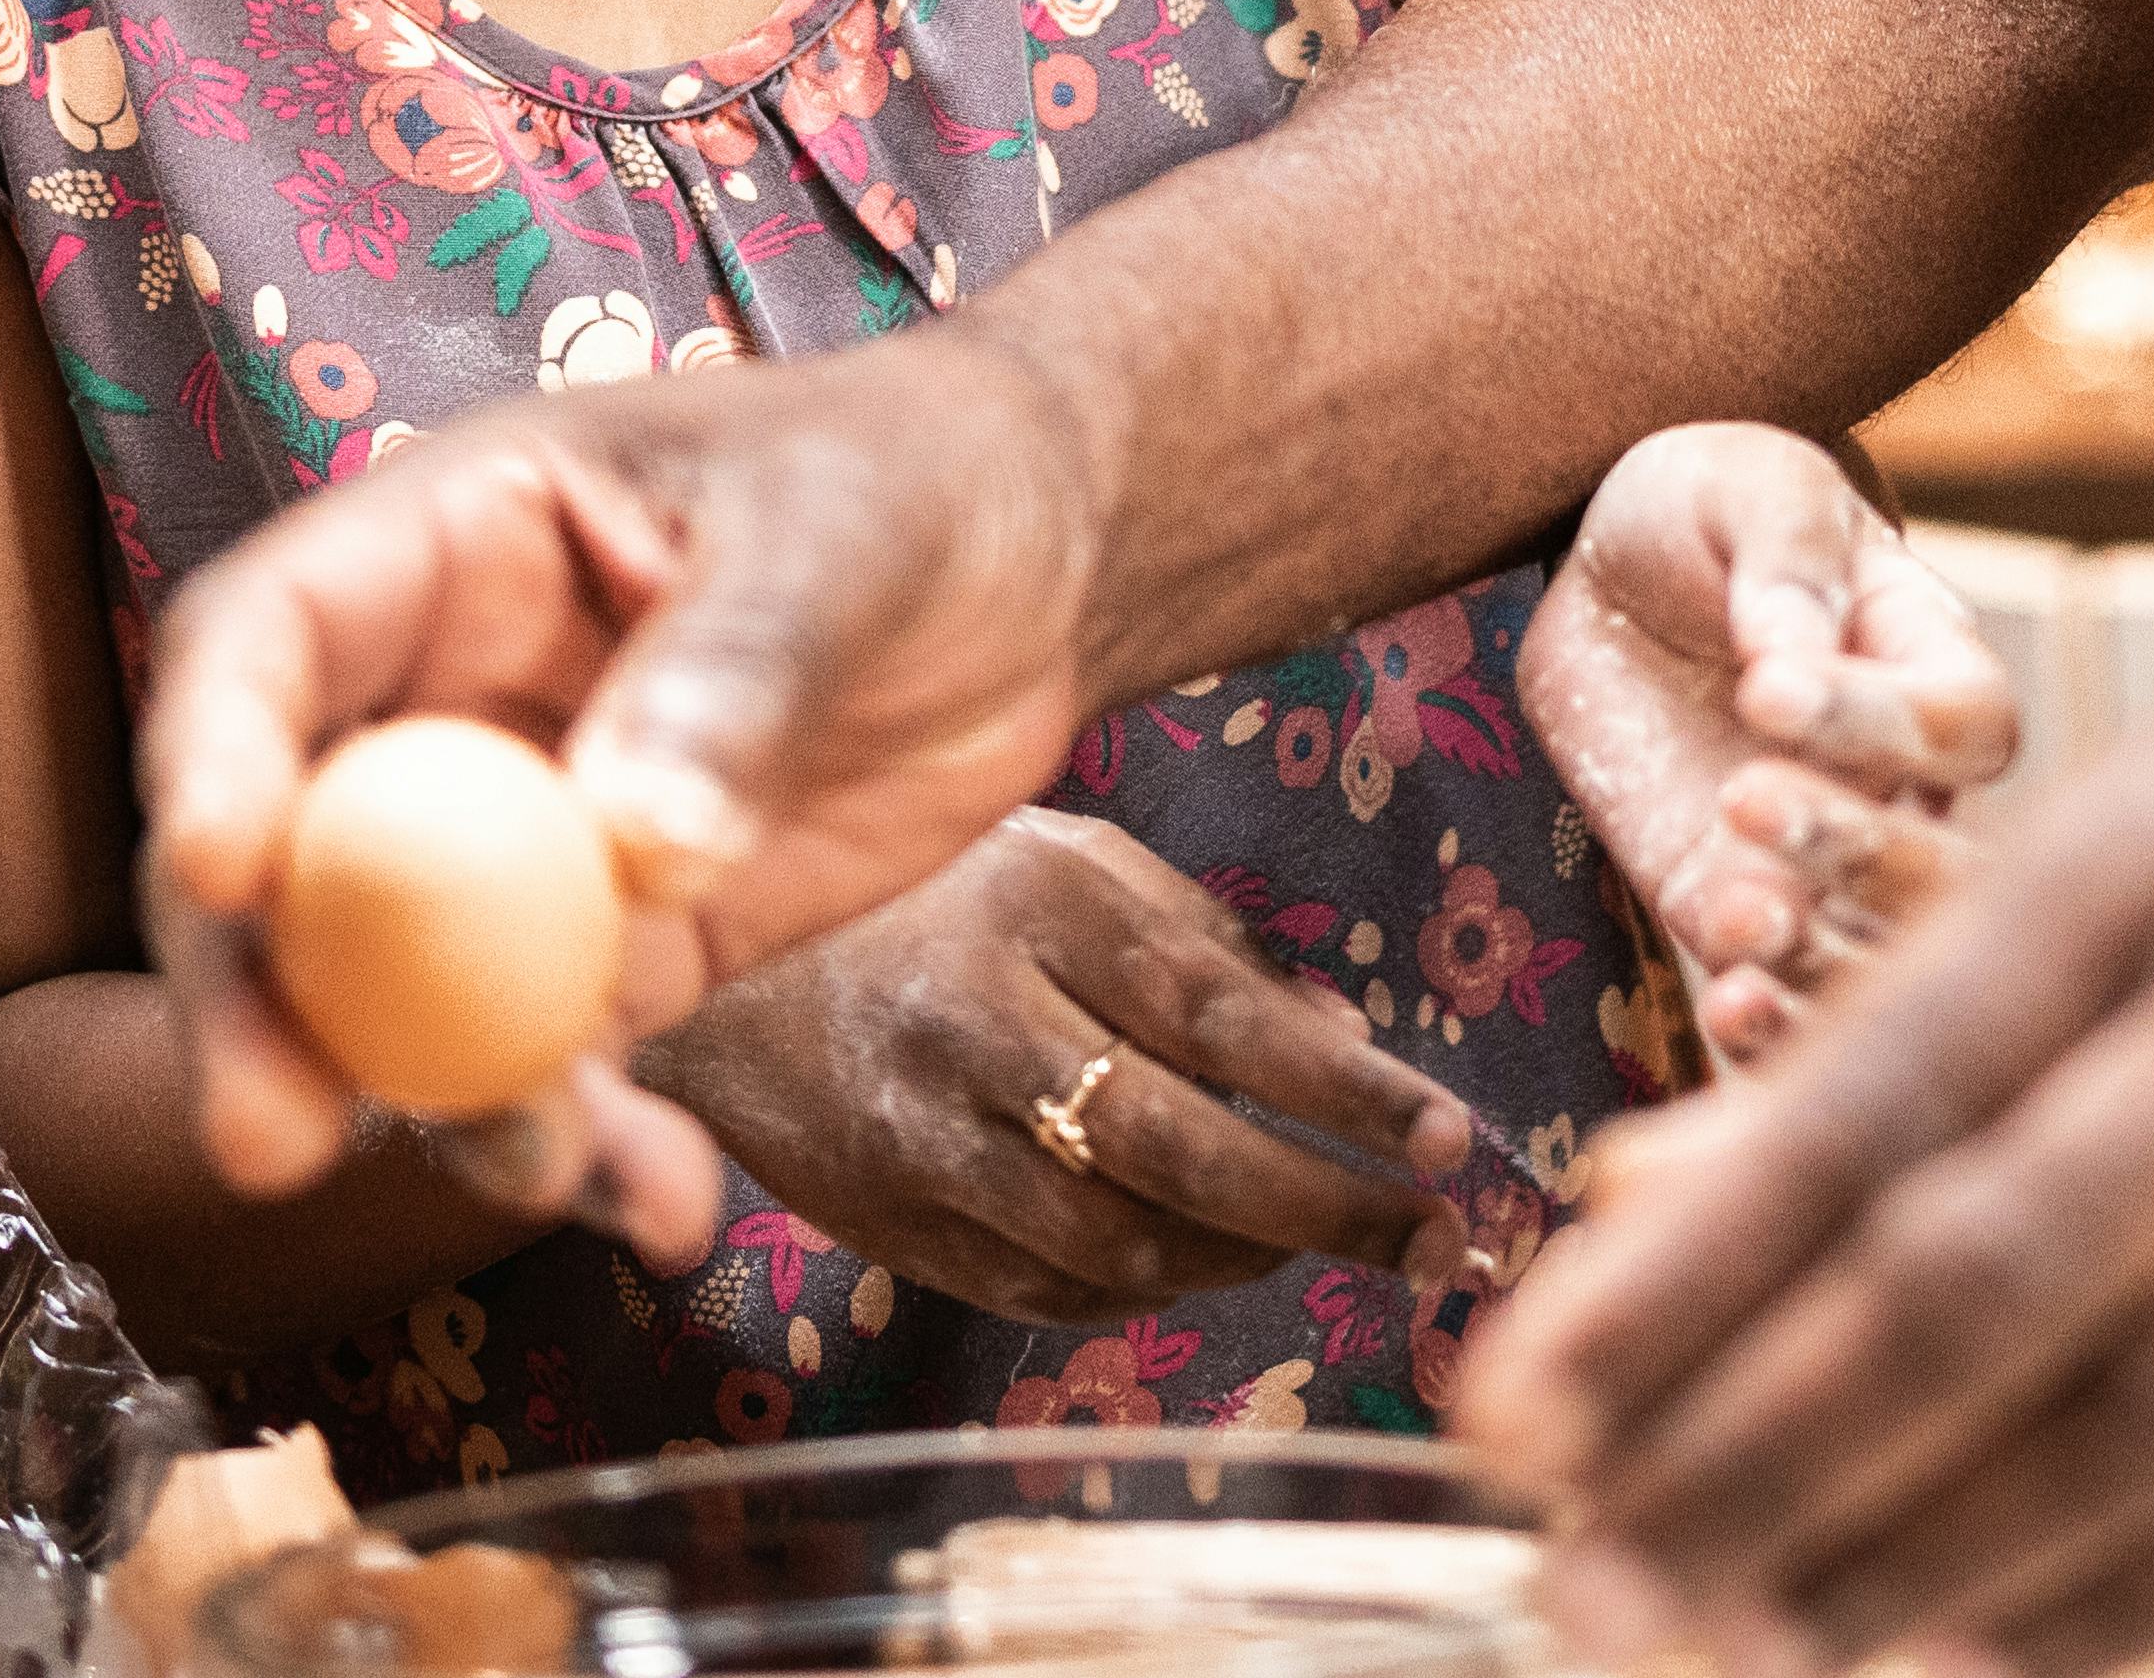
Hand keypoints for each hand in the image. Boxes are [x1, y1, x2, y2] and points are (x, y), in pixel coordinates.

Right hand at [128, 331, 1114, 1233]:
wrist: (1036, 575)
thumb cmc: (917, 483)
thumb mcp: (840, 534)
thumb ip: (736, 668)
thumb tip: (632, 838)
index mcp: (451, 543)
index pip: (269, 635)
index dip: (213, 747)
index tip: (220, 868)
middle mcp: (440, 701)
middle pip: (282, 856)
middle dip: (259, 1001)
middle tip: (274, 1136)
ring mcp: (511, 845)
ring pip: (393, 997)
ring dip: (437, 1106)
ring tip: (554, 1178)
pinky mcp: (605, 954)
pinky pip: (545, 1066)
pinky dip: (583, 1144)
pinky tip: (665, 1202)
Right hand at [645, 807, 1485, 1319]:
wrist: (704, 969)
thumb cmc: (922, 897)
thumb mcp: (1065, 862)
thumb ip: (1205, 941)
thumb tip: (1346, 1035)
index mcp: (1037, 904)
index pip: (1221, 1013)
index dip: (1346, 1088)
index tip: (1449, 1137)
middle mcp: (976, 1021)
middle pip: (1181, 1149)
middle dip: (1329, 1207)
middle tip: (1436, 1236)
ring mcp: (922, 1136)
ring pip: (1118, 1244)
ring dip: (1246, 1261)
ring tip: (1326, 1244)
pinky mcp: (888, 1223)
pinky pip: (1045, 1290)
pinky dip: (1142, 1290)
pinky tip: (1202, 1261)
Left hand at [1456, 463, 2153, 1677]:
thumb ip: (1936, 997)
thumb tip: (1656, 1187)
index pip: (1879, 1094)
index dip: (1686, 1275)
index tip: (1521, 1399)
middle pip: (1976, 1279)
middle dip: (1747, 1452)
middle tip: (1577, 1578)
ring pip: (2129, 1417)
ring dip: (1899, 1563)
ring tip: (1723, 1651)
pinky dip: (2119, 1601)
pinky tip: (1957, 1667)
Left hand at [1518, 426, 2023, 1067]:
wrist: (1607, 574)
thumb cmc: (1709, 507)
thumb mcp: (1749, 487)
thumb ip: (1784, 554)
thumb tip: (1791, 653)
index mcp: (1934, 664)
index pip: (1960, 720)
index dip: (1881, 719)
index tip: (1765, 687)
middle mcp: (1905, 784)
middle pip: (1946, 864)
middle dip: (1860, 851)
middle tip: (1745, 796)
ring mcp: (1824, 865)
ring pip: (1875, 954)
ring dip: (1818, 957)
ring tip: (1734, 923)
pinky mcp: (1731, 909)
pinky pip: (1777, 995)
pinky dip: (1766, 1023)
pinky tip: (1725, 1005)